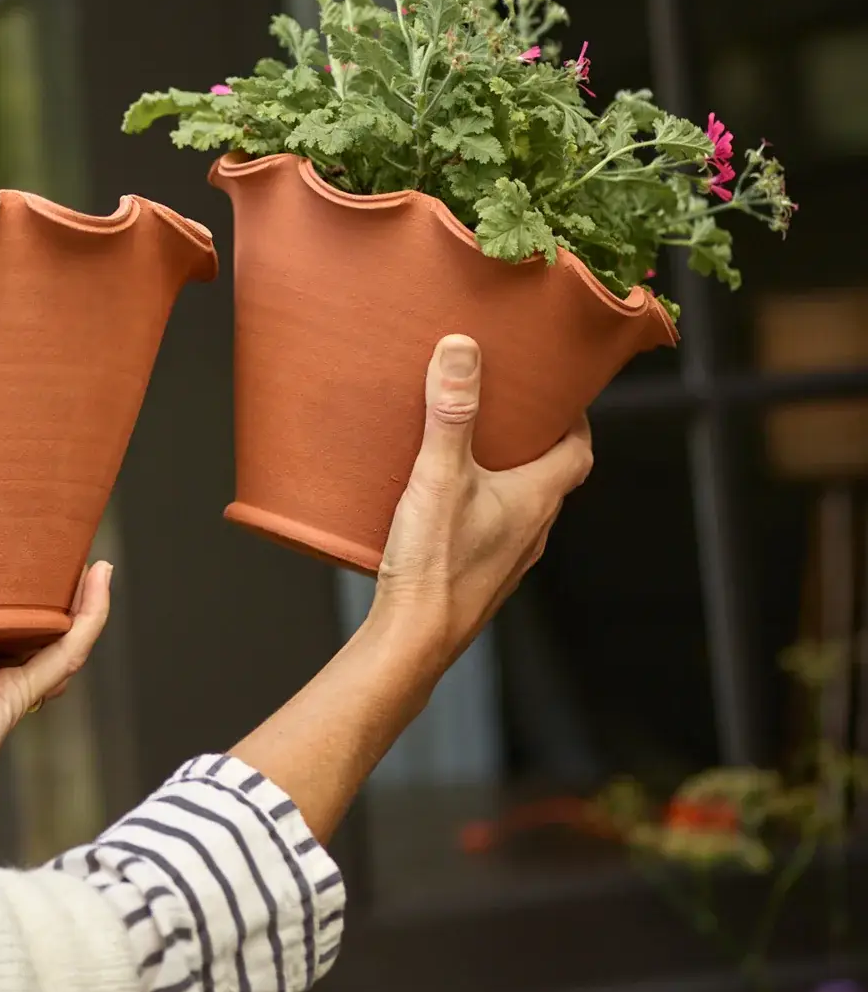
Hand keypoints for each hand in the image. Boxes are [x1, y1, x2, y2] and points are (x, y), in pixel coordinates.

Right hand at [231, 335, 591, 843]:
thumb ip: (451, 411)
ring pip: (521, 505)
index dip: (576, 419)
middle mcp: (533, 532)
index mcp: (537, 501)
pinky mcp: (479, 577)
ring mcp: (507, 559)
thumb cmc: (435, 565)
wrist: (413, 643)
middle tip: (507, 404)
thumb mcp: (440, 475)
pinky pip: (492, 529)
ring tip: (469, 443)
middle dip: (534, 438)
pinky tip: (440, 498)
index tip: (559, 388)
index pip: (579, 452)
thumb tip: (463, 348)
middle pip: (551, 476)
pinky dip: (480, 504)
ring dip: (506, 473)